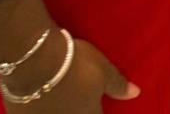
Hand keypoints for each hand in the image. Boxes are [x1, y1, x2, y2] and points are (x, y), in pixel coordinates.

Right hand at [2, 34, 138, 111]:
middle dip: (80, 110)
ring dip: (59, 110)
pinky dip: (39, 110)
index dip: (99, 111)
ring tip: (58, 101)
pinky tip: (38, 102)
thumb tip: (135, 94)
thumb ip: (117, 84)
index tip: (97, 106)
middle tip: (77, 101)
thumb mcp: (102, 70)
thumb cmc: (73, 63)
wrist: (33, 60)